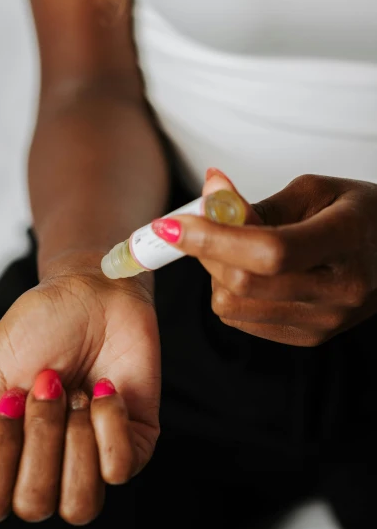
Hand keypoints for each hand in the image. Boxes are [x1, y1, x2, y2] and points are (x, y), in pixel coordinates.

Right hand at [0, 253, 159, 528]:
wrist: (93, 291)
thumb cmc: (37, 329)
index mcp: (2, 457)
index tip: (8, 396)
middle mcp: (44, 469)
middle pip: (32, 505)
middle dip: (39, 435)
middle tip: (48, 383)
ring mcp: (89, 462)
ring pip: (78, 505)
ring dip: (72, 438)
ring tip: (76, 391)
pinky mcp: (133, 448)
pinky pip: (118, 470)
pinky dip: (109, 423)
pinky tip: (105, 389)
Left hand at [156, 170, 376, 346]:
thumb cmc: (357, 215)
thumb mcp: (315, 191)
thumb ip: (257, 201)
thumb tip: (207, 194)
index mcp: (345, 242)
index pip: (269, 251)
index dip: (213, 238)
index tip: (171, 224)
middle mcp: (338, 291)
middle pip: (243, 282)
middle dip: (204, 250)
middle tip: (197, 224)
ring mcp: (324, 321)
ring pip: (233, 305)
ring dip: (215, 272)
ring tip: (237, 248)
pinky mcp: (309, 338)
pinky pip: (241, 318)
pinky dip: (230, 291)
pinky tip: (252, 272)